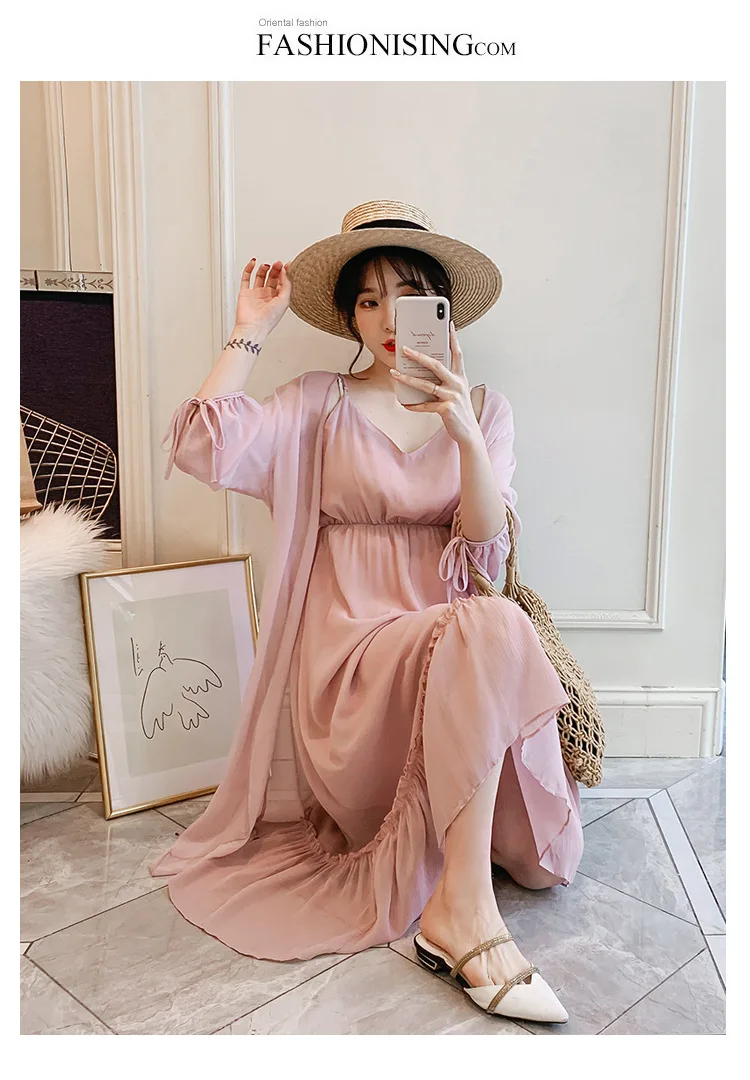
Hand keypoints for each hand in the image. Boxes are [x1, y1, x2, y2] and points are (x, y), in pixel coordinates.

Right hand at [233, 258, 290, 338]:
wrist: (253, 327)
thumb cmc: (269, 319)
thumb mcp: (284, 300)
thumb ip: (287, 285)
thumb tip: (285, 271)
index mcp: (278, 298)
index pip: (282, 282)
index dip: (285, 273)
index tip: (288, 264)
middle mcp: (267, 296)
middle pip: (272, 278)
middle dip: (276, 269)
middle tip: (278, 263)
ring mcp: (256, 293)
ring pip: (260, 276)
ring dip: (264, 268)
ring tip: (268, 265)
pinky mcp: (245, 292)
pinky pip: (246, 277)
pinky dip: (248, 269)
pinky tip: (253, 262)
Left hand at [390, 323, 481, 447]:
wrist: (469, 432)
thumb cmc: (459, 409)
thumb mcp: (456, 390)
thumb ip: (444, 379)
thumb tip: (422, 370)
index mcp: (460, 376)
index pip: (457, 353)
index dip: (453, 338)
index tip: (449, 324)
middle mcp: (457, 383)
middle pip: (436, 365)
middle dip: (418, 356)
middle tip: (404, 348)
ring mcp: (452, 396)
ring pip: (426, 385)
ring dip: (407, 379)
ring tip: (394, 373)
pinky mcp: (447, 409)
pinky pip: (426, 405)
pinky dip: (413, 405)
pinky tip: (404, 403)